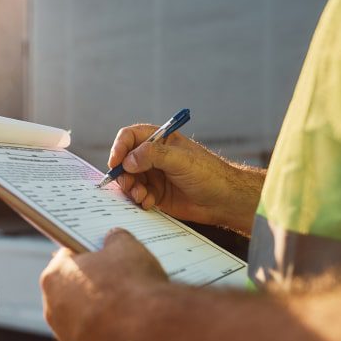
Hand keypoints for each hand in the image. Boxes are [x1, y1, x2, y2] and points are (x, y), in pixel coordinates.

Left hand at [40, 228, 167, 340]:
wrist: (149, 333)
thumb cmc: (132, 285)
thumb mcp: (127, 246)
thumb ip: (115, 239)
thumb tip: (115, 238)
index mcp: (55, 277)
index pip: (67, 257)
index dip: (87, 252)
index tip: (101, 251)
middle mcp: (53, 310)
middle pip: (73, 290)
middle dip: (93, 283)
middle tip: (119, 277)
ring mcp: (69, 340)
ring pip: (84, 321)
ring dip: (101, 314)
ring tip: (131, 305)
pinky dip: (112, 337)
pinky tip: (134, 328)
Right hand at [108, 125, 264, 233]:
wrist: (224, 200)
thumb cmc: (209, 174)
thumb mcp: (181, 160)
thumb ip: (153, 156)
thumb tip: (128, 160)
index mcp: (160, 140)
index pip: (130, 137)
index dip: (120, 148)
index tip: (116, 163)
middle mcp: (154, 157)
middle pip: (125, 161)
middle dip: (123, 174)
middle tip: (129, 185)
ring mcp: (154, 176)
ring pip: (129, 180)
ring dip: (131, 189)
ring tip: (142, 196)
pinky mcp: (156, 194)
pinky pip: (138, 196)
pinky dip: (139, 200)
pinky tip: (150, 203)